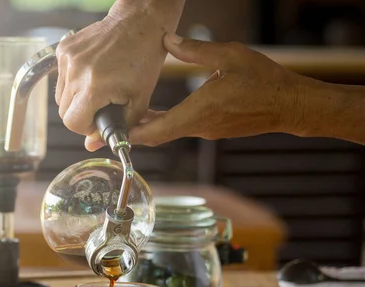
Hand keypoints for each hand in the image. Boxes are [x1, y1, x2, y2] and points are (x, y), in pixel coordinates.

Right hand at [55, 1, 183, 150]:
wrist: (139, 23)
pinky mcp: (63, 49)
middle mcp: (75, 72)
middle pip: (63, 112)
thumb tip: (90, 146)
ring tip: (97, 88)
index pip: (72, 123)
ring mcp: (67, 58)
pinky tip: (91, 73)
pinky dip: (73, 82)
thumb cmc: (143, 60)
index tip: (98, 121)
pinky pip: (61, 78)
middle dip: (81, 115)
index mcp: (94, 87)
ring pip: (59, 96)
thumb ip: (116, 127)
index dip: (85, 128)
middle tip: (100, 106)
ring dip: (75, 99)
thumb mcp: (137, 101)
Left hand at [122, 34, 304, 147]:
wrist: (290, 104)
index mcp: (198, 112)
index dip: (131, 135)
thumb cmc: (264, 81)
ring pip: (167, 132)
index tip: (109, 137)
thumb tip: (168, 41)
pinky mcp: (212, 128)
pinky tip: (152, 114)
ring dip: (145, 128)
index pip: (157, 131)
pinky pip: (180, 127)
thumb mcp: (229, 56)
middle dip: (129, 135)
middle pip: (156, 136)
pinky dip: (161, 123)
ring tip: (122, 121)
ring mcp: (205, 130)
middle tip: (103, 135)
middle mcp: (198, 127)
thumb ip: (195, 50)